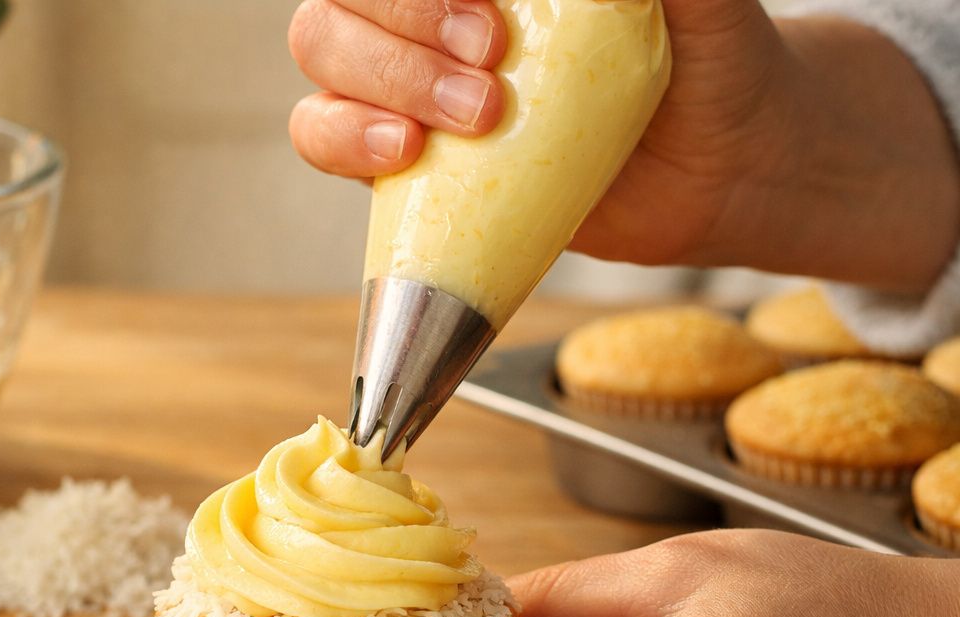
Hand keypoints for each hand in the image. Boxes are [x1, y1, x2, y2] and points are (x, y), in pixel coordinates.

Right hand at [287, 0, 959, 292]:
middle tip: (492, 73)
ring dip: (373, 86)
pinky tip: (405, 153)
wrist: (726, 168)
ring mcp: (411, 83)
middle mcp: (436, 13)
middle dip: (401, 36)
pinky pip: (324, 137)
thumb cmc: (714, 61)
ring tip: (468, 123)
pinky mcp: (407, 162)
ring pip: (323, 58)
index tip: (492, 16)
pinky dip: (345, 141)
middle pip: (341, 2)